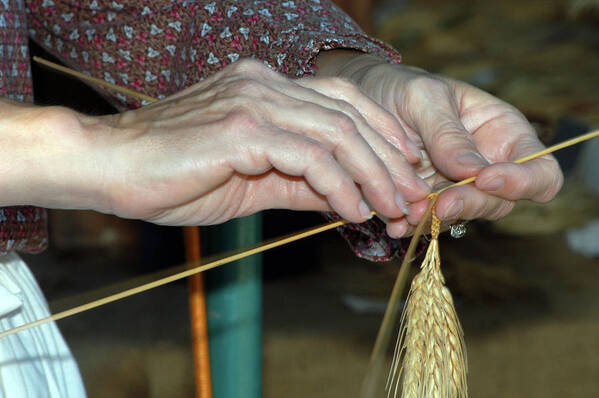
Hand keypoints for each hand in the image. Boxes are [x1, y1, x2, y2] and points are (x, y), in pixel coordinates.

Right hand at [35, 59, 429, 225]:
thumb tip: (343, 197)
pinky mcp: (241, 128)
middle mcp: (265, 83)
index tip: (405, 173)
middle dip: (390, 160)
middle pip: (350, 115)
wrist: (108, 166)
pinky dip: (340, 185)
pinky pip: (310, 156)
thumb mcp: (251, 180)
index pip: (343, 101)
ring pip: (338, 133)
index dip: (382, 136)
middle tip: (413, 198)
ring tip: (394, 210)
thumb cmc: (172, 175)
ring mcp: (254, 101)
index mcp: (267, 86)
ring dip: (374, 175)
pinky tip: (353, 211)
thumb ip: (299, 181)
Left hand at [316, 51, 562, 236]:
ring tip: (407, 213)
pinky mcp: (425, 200)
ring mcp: (456, 187)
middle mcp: (486, 165)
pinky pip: (427, 221)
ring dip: (436, 219)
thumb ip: (447, 133)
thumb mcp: (423, 98)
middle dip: (470, 204)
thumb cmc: (399, 86)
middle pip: (500, 202)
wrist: (361, 99)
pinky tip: (394, 225)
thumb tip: (474, 171)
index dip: (522, 182)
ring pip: (461, 216)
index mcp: (501, 132)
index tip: (485, 178)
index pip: (541, 171)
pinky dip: (411, 225)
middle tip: (438, 203)